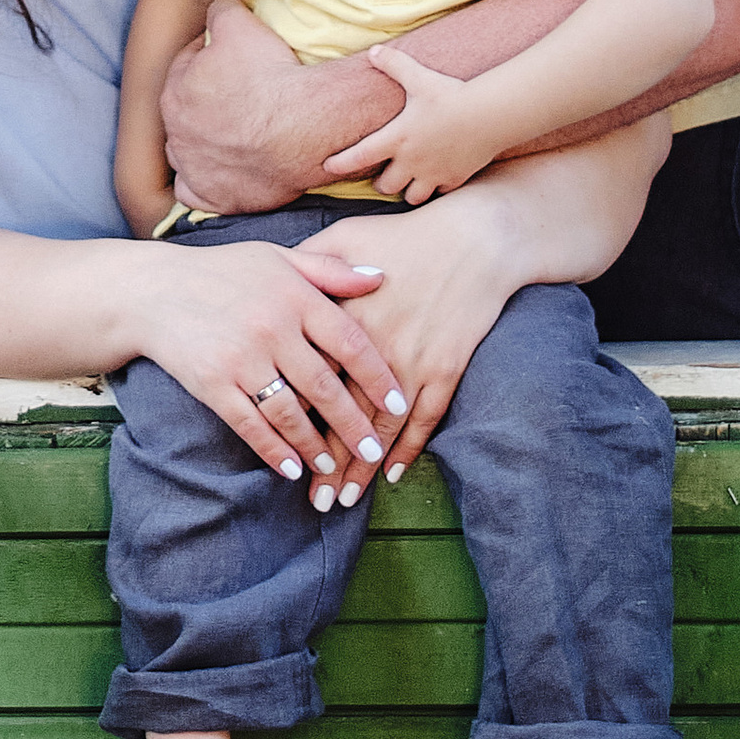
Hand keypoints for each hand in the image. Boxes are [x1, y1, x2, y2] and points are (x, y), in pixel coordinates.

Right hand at [132, 242, 412, 493]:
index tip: (399, 405)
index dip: (378, 377)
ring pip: (291, 414)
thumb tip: (382, 277)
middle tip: (374, 451)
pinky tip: (292, 468)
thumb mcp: (276, 258)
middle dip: (354, 425)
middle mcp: (271, 328)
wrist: (151, 289)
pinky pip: (251, 426)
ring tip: (334, 466)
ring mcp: (241, 359)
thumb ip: (329, 270)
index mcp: (294, 295)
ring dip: (317, 446)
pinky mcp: (213, 384)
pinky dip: (274, 451)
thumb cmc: (221, 271)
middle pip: (325, 387)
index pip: (350, 342)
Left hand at [160, 0, 319, 215]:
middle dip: (206, 101)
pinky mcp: (210, 196)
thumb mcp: (241, 24)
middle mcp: (175, 130)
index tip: (234, 60)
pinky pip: (194, 192)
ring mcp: (191, 166)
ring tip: (234, 135)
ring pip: (186, 151)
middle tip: (240, 97)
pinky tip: (221, 174)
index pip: (187, 66)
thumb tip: (218, 9)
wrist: (302, 127)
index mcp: (175, 89)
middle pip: (186, 109)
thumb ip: (220, 11)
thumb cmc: (271, 75)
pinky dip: (203, 184)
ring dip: (202, 143)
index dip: (210, 59)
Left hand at [296, 203, 515, 495]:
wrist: (472, 240)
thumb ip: (305, 266)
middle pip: (343, 415)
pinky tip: (395, 475)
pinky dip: (411, 449)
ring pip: (383, 427)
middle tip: (310, 499)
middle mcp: (375, 346)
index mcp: (342, 317)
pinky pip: (426, 419)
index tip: (271, 446)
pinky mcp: (446, 368)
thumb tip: (267, 284)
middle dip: (326, 461)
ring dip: (364, 469)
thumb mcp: (343, 238)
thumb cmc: (402, 237)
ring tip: (344, 501)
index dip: (289, 416)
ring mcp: (413, 361)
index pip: (308, 379)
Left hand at [323, 45, 505, 205]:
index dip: (340, 163)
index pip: (358, 156)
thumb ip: (394, 64)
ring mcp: (433, 174)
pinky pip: (439, 193)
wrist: (488, 115)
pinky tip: (436, 178)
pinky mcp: (454, 179)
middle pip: (385, 186)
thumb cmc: (450, 95)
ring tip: (407, 180)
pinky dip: (435, 189)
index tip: (327, 166)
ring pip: (411, 196)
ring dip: (406, 190)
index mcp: (396, 138)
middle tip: (382, 174)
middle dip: (381, 182)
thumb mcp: (418, 77)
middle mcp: (411, 161)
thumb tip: (373, 50)